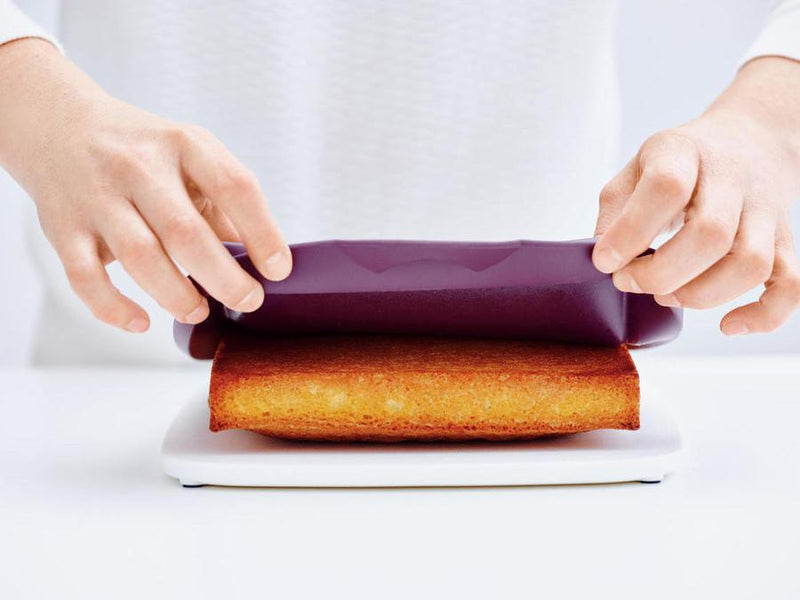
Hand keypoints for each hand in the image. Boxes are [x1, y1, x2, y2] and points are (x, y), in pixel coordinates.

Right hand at [0, 39, 291, 332]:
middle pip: (186, 232)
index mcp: (183, 144)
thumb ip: (223, 202)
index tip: (279, 270)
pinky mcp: (63, 227)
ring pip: (139, 257)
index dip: (263, 233)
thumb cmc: (140, 149)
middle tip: (248, 300)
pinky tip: (141, 322)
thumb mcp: (190, 155)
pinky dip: (114, 308)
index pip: (234, 187)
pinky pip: (86, 278)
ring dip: (176, 296)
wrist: (55, 122)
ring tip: (199, 311)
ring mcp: (97, 197)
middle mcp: (139, 166)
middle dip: (225, 278)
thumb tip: (261, 257)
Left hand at [593, 57, 799, 335]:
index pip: (667, 187)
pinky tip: (728, 325)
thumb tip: (605, 257)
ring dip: (700, 295)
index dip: (631, 231)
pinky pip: (791, 285)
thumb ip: (614, 210)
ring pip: (750, 264)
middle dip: (661, 273)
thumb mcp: (635, 169)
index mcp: (684, 153)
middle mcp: (732, 180)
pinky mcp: (783, 242)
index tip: (605, 261)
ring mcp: (763, 212)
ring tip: (666, 295)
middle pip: (710, 235)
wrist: (748, 141)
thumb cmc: (681, 165)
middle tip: (630, 281)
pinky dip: (763, 315)